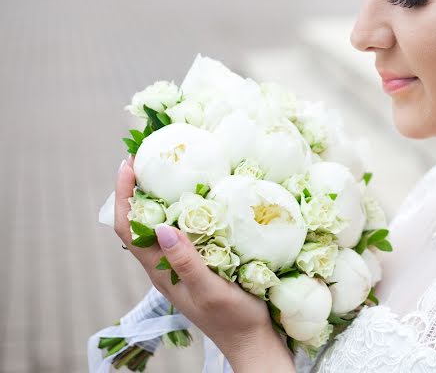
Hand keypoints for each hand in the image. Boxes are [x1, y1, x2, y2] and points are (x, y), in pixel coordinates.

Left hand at [113, 156, 291, 366]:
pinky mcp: (198, 264)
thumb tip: (162, 228)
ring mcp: (180, 265)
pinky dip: (181, 208)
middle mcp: (164, 266)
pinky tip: (200, 196)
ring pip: (158, 225)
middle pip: (138, 222)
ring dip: (158, 196)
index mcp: (161, 271)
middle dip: (137, 188)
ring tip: (170, 167)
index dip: (123, 195)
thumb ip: (186, 262)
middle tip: (149, 155)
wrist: (253, 340)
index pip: (129, 228)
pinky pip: (181, 231)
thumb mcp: (211, 290)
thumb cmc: (234, 318)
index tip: (129, 163)